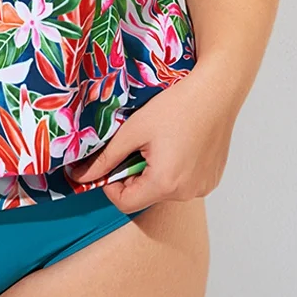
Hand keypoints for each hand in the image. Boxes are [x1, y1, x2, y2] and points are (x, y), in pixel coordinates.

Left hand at [64, 62, 238, 213]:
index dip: (110, 185)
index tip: (112, 162)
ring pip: (164, 189)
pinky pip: (184, 183)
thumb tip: (81, 176)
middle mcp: (187, 193)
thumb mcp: (133, 130)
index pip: (124, 204)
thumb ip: (106, 158)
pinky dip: (174, 170)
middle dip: (134, 174)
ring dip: (154, 172)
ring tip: (159, 141)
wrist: (216, 92)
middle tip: (137, 145)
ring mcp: (203, 187)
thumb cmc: (177, 106)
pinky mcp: (212, 179)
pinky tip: (178, 144)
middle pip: (145, 196)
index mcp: (165, 183)